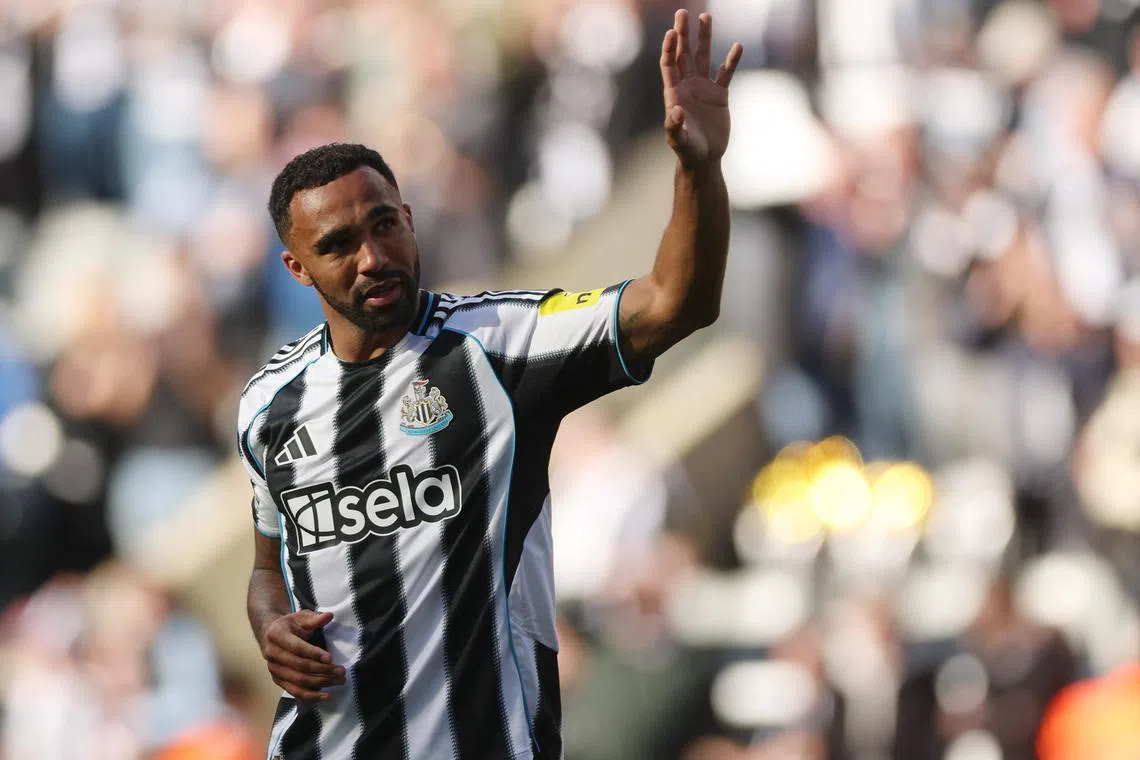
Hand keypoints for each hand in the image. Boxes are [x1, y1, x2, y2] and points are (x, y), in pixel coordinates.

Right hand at [259, 609, 345, 700]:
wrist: (271, 634)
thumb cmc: (290, 625)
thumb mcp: (301, 617)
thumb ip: (314, 618)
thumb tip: (329, 616)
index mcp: (276, 635)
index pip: (297, 647)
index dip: (314, 653)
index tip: (331, 658)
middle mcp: (272, 654)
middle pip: (299, 666)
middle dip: (322, 670)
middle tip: (341, 671)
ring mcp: (274, 669)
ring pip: (298, 681)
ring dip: (320, 683)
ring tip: (339, 682)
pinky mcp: (277, 680)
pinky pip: (294, 691)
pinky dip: (310, 695)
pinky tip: (326, 696)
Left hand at [660, 9, 743, 167]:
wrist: (705, 157)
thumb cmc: (687, 149)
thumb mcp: (678, 140)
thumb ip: (674, 126)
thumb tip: (676, 110)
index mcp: (674, 92)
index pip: (669, 64)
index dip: (669, 48)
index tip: (672, 32)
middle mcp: (687, 85)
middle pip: (683, 53)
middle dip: (682, 33)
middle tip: (682, 13)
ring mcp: (704, 87)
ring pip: (704, 57)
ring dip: (704, 38)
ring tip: (706, 17)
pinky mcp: (720, 94)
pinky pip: (726, 72)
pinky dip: (732, 60)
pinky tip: (738, 46)